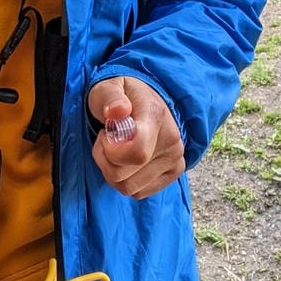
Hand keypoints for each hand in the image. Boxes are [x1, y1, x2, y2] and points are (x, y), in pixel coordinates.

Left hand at [88, 76, 185, 200]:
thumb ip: (110, 96)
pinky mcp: (174, 173)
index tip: (105, 134)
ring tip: (116, 150)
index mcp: (156, 115)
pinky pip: (138, 193)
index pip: (136, 152)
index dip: (111, 151)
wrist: (147, 100)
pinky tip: (126, 160)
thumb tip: (117, 111)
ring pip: (129, 188)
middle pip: (125, 176)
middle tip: (107, 140)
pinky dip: (126, 180)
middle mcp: (172, 141)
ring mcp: (175, 159)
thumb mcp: (108, 87)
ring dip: (113, 172)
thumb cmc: (123, 95)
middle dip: (105, 161)